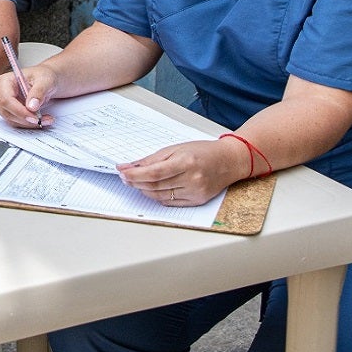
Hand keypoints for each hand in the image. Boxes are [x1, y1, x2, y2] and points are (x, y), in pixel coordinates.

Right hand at [0, 65, 58, 127]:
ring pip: (12, 120)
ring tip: (46, 119)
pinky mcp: (7, 112)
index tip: (34, 117)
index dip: (19, 111)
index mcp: (4, 81)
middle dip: (26, 119)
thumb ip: (38, 92)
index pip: (6, 99)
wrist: (45, 82)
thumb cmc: (42, 76)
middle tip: (43, 120)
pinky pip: (16, 122)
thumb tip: (31, 106)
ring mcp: (1, 104)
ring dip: (29, 123)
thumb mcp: (45, 81)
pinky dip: (28, 123)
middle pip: (7, 112)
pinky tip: (40, 119)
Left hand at [116, 138, 243, 206]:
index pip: (154, 173)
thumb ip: (153, 159)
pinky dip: (157, 196)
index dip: (134, 174)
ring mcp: (195, 192)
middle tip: (125, 176)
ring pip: (160, 196)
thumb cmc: (203, 151)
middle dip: (135, 182)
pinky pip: (169, 203)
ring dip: (144, 189)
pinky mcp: (197, 201)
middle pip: (155, 185)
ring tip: (136, 182)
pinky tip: (151, 188)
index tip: (122, 172)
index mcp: (186, 162)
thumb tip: (131, 166)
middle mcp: (192, 179)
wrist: (229, 161)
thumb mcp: (176, 148)